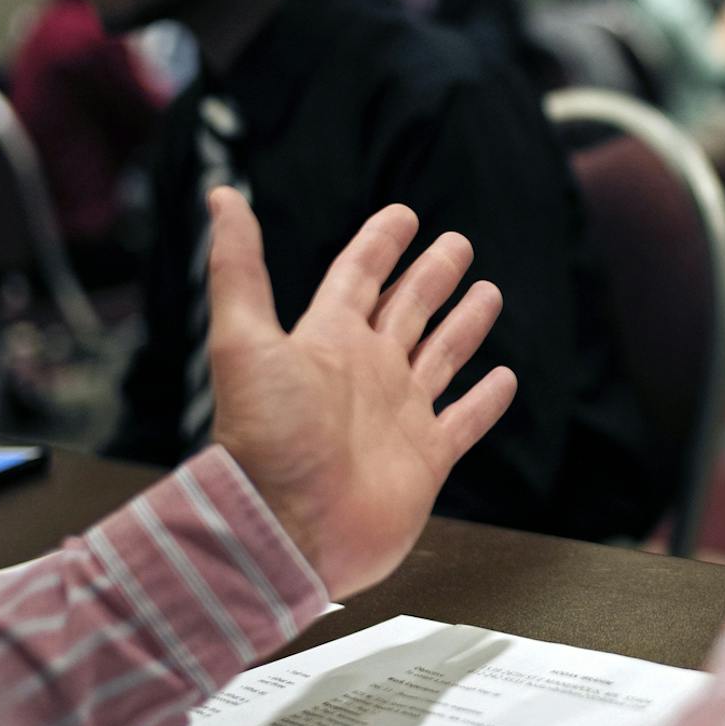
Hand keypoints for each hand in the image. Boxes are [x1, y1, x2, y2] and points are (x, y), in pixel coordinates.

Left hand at [203, 189, 517, 598]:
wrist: (286, 531)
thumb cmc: (264, 438)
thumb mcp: (244, 340)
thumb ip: (239, 268)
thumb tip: (220, 195)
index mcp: (328, 340)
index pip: (359, 276)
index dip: (381, 243)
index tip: (404, 214)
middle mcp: (366, 372)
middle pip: (408, 309)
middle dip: (432, 275)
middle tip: (459, 243)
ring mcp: (398, 415)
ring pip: (442, 357)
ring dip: (464, 325)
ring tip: (488, 294)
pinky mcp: (425, 459)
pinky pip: (463, 421)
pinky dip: (486, 401)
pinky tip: (504, 378)